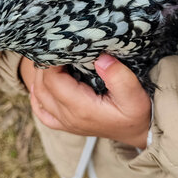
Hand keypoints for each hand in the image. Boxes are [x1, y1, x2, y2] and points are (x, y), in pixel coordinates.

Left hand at [19, 55, 150, 148]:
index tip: (59, 44)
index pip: (52, 80)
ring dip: (40, 76)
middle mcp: (69, 117)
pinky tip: (39, 85)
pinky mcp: (67, 124)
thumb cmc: (138, 114)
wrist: (140, 133)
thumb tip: (100, 58)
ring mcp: (66, 122)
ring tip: (48, 58)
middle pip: (43, 86)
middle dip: (44, 65)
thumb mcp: (135, 96)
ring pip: (40, 96)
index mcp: (81, 108)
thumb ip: (119, 77)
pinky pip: (43, 113)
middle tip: (53, 46)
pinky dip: (37, 97)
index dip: (50, 61)